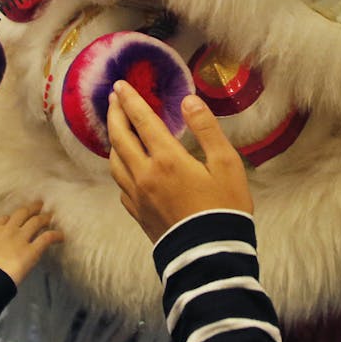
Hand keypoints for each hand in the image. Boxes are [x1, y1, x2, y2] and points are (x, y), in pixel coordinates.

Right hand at [0, 202, 61, 284]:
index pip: (4, 219)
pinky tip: (61, 236)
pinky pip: (47, 238)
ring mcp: (20, 239)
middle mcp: (7, 230)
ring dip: (44, 217)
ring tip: (51, 216)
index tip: (18, 217)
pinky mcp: (32, 251)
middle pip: (22, 214)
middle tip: (39, 205)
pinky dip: (55, 235)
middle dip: (32, 209)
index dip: (13, 217)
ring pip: (36, 221)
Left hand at [107, 81, 251, 242]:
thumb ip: (207, 129)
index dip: (130, 100)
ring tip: (117, 128)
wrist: (211, 256)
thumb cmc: (224, 209)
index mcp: (167, 159)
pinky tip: (125, 166)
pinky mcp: (137, 214)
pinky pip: (120, 184)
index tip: (120, 85)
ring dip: (113, 140)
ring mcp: (137, 196)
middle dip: (115, 115)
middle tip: (113, 99)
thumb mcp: (227, 165)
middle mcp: (145, 175)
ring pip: (115, 162)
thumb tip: (189, 101)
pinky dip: (119, 167)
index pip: (142, 121)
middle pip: (120, 138)